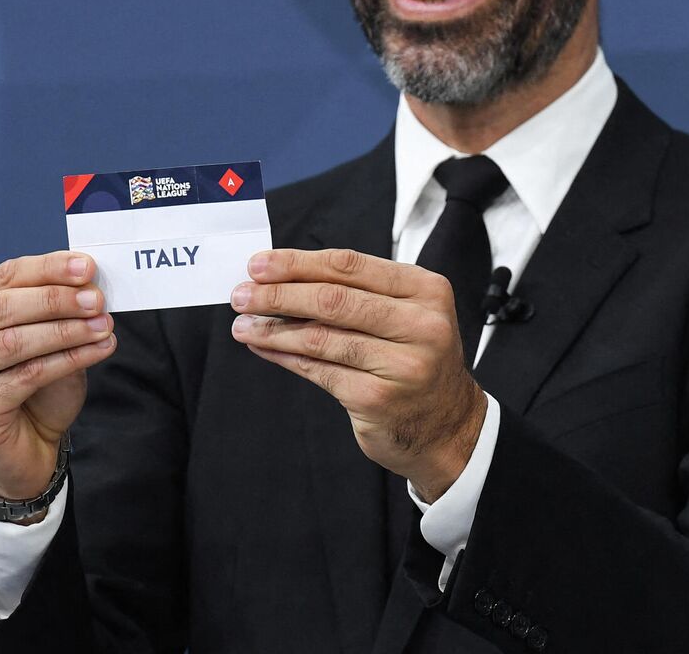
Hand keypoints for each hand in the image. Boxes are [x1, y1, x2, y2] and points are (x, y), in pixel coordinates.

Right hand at [0, 251, 116, 513]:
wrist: (24, 452)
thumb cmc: (31, 390)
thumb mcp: (42, 337)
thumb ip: (53, 307)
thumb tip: (86, 277)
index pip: (1, 277)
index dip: (46, 269)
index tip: (86, 266)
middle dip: (54, 299)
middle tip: (96, 299)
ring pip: (10, 343)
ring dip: (64, 330)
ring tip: (103, 325)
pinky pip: (25, 377)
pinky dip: (66, 360)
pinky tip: (96, 351)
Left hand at [229, 247, 485, 499]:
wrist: (446, 426)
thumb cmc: (415, 361)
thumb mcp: (403, 314)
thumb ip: (355, 293)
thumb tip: (280, 277)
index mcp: (425, 290)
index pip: (350, 266)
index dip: (299, 263)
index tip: (260, 264)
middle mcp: (420, 324)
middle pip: (334, 299)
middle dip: (278, 294)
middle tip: (241, 293)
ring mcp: (402, 364)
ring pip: (321, 337)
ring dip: (273, 328)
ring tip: (243, 324)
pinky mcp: (378, 399)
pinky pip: (319, 370)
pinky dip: (285, 356)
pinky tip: (264, 347)